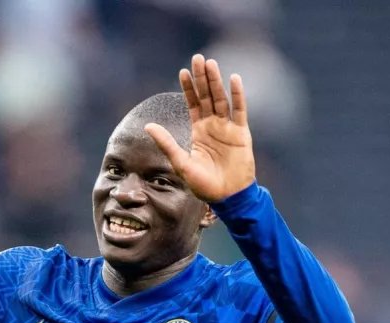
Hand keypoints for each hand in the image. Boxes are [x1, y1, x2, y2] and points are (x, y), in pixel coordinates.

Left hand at [145, 54, 254, 202]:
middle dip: (202, 78)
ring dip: (216, 81)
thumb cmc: (203, 185)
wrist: (227, 197)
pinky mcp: (242, 134)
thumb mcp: (180, 163)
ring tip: (211, 64)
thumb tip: (148, 126)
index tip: (183, 71)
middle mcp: (213, 126)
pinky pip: (240, 110)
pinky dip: (238, 95)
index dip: (188, 88)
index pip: (192, 104)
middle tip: (197, 58)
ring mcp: (228, 128)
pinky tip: (234, 79)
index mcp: (198, 131)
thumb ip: (166, 143)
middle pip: (206, 96)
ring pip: (221, 99)